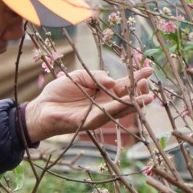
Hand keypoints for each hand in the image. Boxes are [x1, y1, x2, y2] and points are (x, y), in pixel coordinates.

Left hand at [23, 67, 154, 142]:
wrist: (42, 107)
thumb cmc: (61, 91)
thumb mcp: (80, 76)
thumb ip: (97, 76)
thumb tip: (113, 82)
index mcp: (104, 92)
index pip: (125, 85)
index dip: (137, 77)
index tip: (149, 69)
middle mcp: (105, 104)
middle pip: (128, 98)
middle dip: (140, 90)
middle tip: (148, 82)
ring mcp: (98, 114)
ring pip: (121, 109)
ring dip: (135, 103)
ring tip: (148, 96)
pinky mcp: (89, 122)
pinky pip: (105, 116)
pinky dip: (116, 110)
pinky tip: (126, 104)